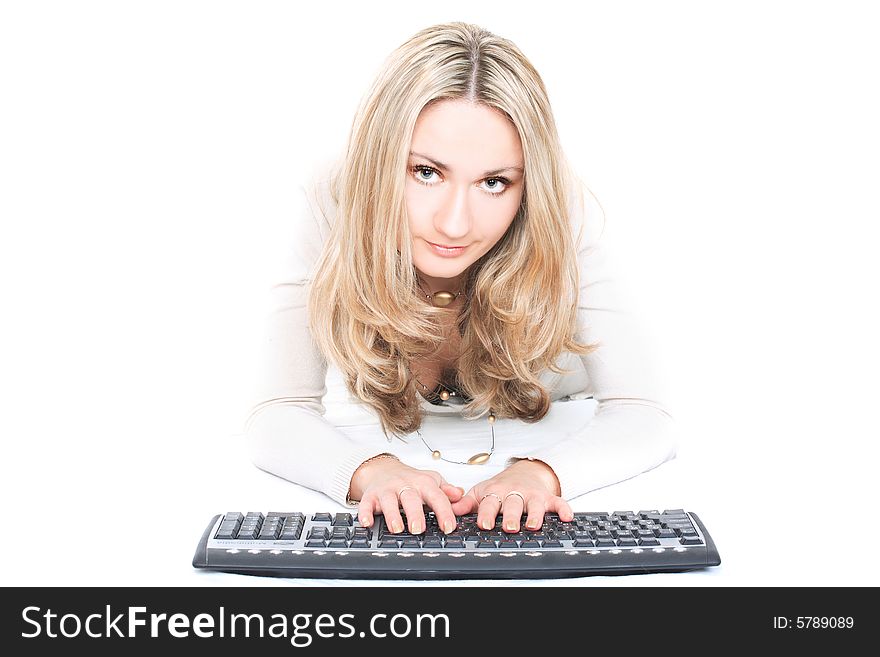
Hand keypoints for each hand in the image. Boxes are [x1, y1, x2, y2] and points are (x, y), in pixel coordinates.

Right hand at [351, 456, 464, 534]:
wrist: (383, 469)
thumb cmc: (410, 480)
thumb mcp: (431, 481)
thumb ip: (446, 490)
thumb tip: (460, 495)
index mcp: (423, 483)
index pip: (436, 497)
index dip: (444, 512)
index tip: (449, 527)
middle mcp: (404, 486)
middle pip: (410, 498)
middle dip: (414, 514)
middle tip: (418, 529)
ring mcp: (387, 490)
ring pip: (388, 501)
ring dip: (392, 515)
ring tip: (397, 528)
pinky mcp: (370, 496)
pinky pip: (366, 504)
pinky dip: (365, 513)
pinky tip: (367, 523)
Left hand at [450, 459, 571, 531]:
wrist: (523, 472)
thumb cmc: (499, 488)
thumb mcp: (480, 492)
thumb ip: (465, 504)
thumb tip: (448, 512)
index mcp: (495, 492)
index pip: (489, 503)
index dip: (486, 513)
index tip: (484, 523)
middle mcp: (513, 492)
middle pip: (512, 504)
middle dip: (510, 516)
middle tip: (509, 527)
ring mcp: (531, 495)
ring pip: (534, 505)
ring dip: (534, 515)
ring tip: (533, 526)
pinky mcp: (547, 498)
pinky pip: (558, 502)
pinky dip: (564, 509)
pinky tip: (567, 517)